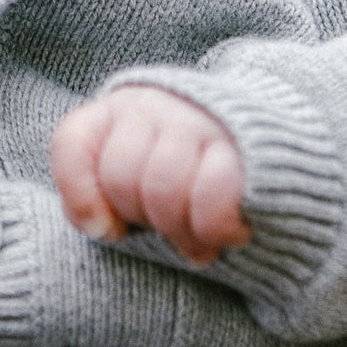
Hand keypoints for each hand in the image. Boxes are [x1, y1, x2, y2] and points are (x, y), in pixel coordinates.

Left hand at [51, 83, 250, 266]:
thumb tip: (104, 229)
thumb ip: (98, 198)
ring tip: (199, 241)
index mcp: (116, 110)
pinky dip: (216, 228)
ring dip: (181, 232)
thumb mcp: (133, 183)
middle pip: (122, 176)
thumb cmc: (185, 180)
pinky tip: (230, 234)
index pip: (73, 143)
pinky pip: (214, 196)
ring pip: (164, 189)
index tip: (109, 232)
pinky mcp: (245, 148)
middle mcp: (156, 105)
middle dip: (144, 220)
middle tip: (170, 231)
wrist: (273, 155)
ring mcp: (201, 121)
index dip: (82, 198)